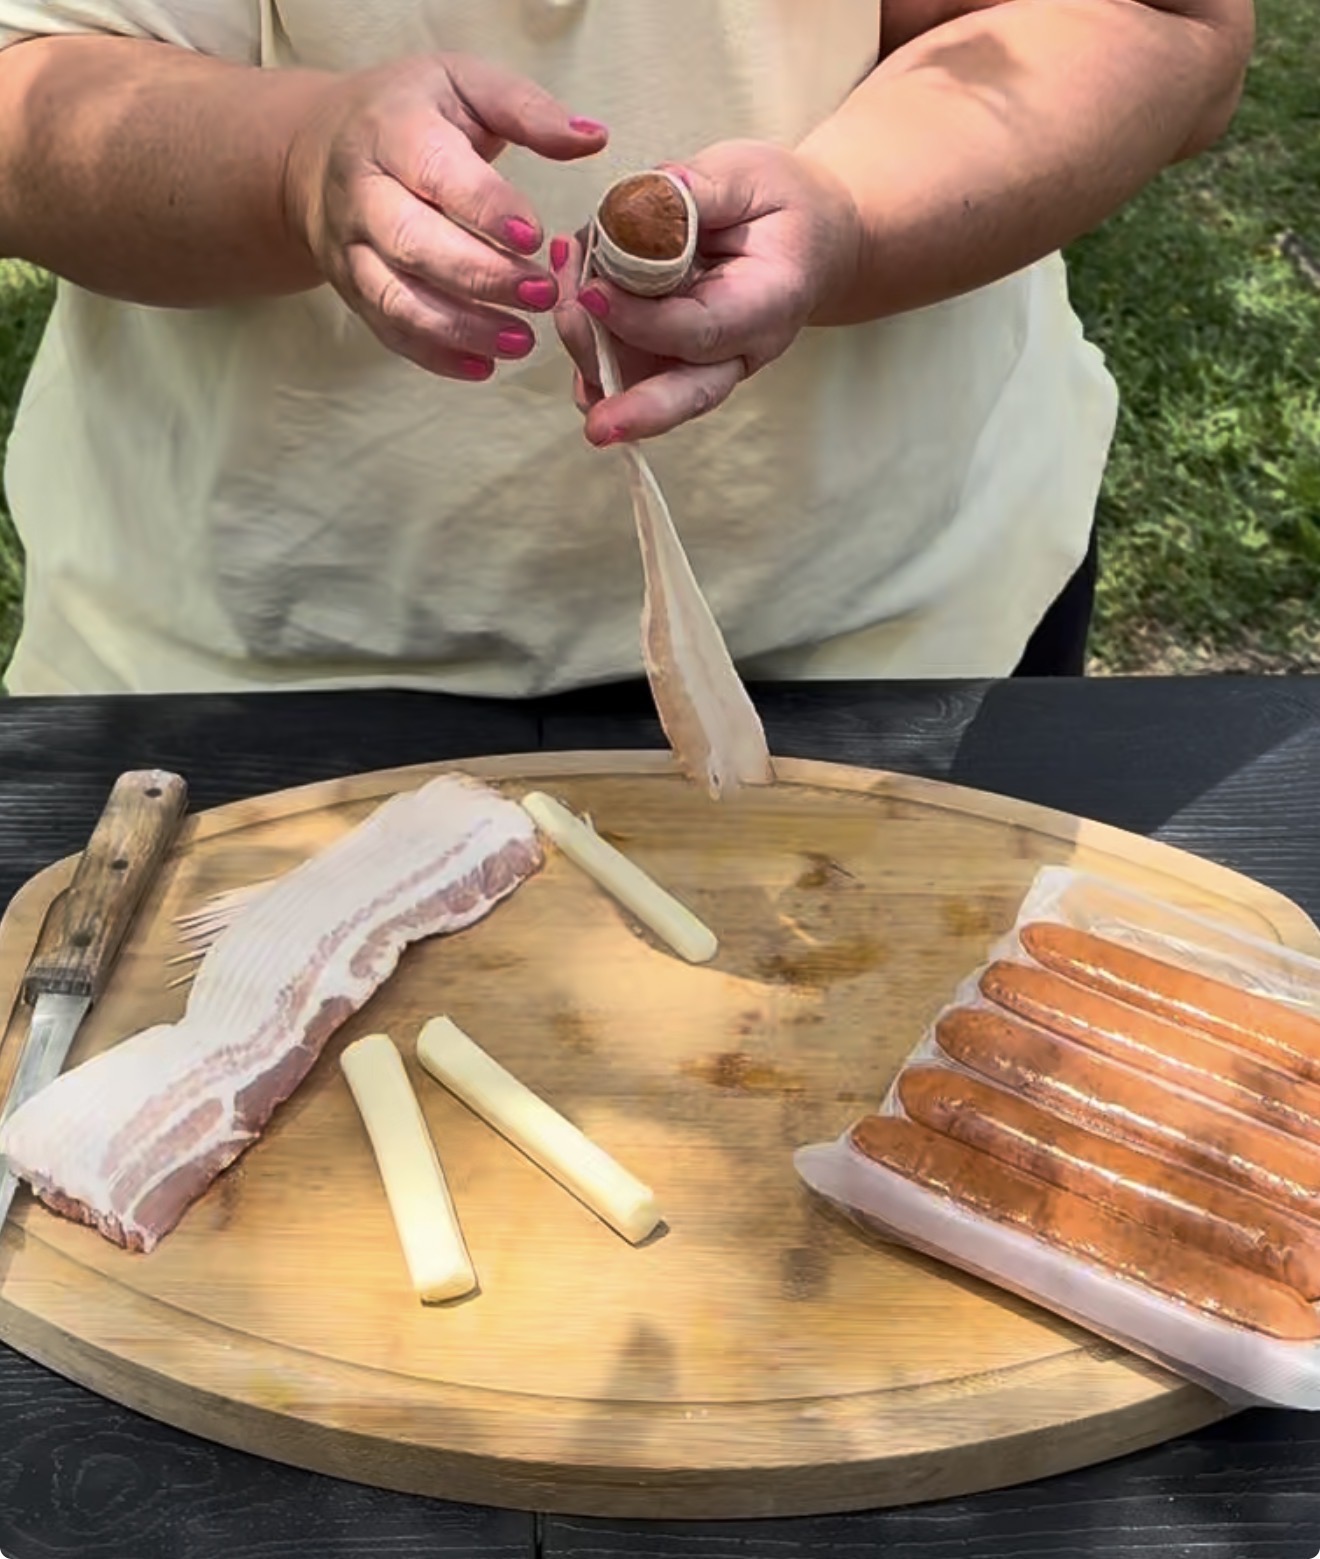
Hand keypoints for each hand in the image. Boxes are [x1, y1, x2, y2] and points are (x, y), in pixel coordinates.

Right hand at [282, 53, 607, 379]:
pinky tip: (484, 366)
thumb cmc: (411, 112)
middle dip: (482, 276)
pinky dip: (436, 356)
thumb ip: (527, 111)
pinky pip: (389, 331)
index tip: (536, 237)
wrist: (316, 147)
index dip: (486, 208)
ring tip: (522, 341)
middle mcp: (361, 192)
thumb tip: (594, 139)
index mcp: (391, 129)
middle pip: (414, 243)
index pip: (436, 171)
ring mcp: (351, 247)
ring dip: (461, 328)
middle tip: (543, 295)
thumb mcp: (464, 85)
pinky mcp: (352, 289)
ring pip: (398, 298)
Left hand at [553, 139, 860, 443]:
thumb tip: (644, 200)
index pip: (701, 330)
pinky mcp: (673, 359)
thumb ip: (701, 190)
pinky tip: (567, 303)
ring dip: (592, 356)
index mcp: (767, 306)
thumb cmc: (780, 205)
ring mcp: (704, 363)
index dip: (644, 319)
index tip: (592, 291)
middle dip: (638, 412)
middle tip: (598, 426)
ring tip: (561, 294)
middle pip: (686, 395)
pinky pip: (627, 372)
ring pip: (644, 386)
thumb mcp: (751, 176)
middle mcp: (739, 350)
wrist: (809, 239)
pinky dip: (591, 348)